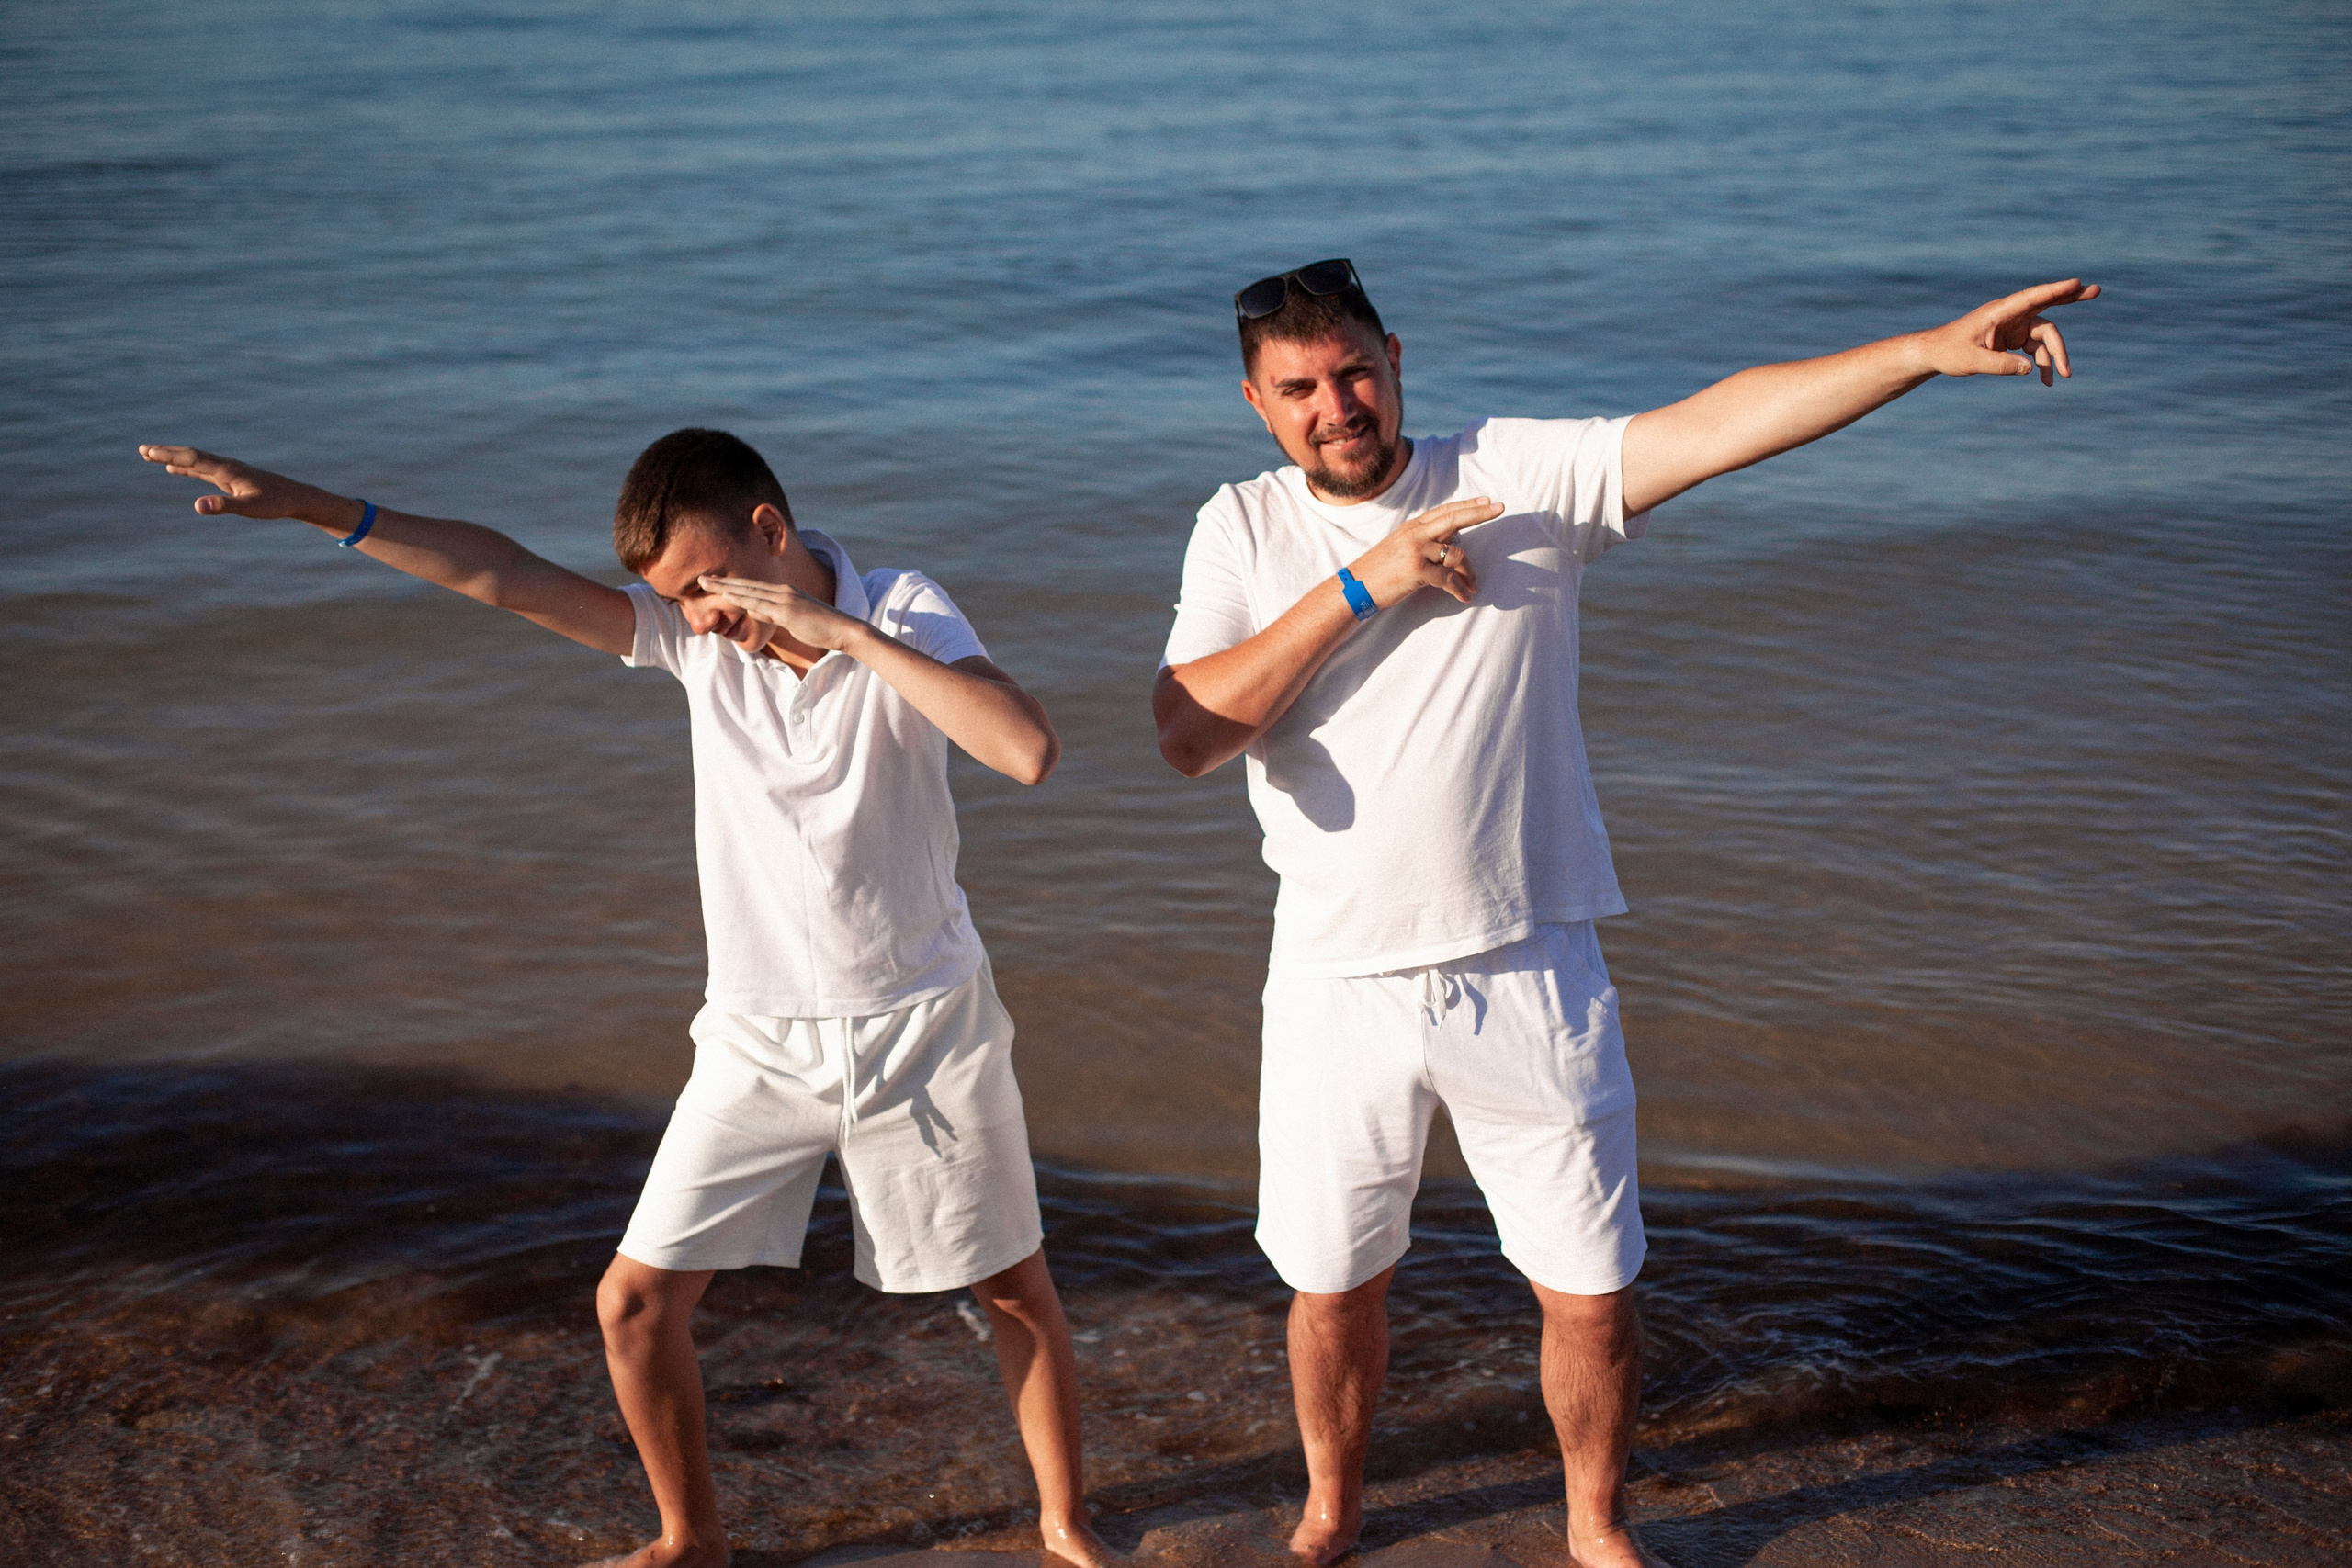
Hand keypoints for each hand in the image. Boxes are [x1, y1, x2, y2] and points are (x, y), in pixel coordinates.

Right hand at [138, 445, 321, 519]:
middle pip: (190, 455)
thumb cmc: (275, 504)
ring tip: (151, 456)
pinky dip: (186, 467)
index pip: (191, 458)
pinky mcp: (231, 477)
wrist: (296, 497)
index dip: (168, 455)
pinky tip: (176, 469)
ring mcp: (227, 471)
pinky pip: (203, 469)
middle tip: (142, 450)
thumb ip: (224, 506)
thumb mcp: (250, 508)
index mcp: (226, 469)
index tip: (147, 451)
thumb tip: (198, 506)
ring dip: (173, 458)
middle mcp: (225, 466)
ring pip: (195, 461)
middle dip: (165, 452)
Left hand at [699, 574, 866, 652]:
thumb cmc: (820, 627)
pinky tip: (728, 596)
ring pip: (750, 592)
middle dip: (722, 582)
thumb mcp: (792, 619)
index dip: (731, 584)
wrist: (844, 630)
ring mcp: (785, 600)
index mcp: (784, 593)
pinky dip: (743, 599)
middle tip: (701, 578)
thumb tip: (754, 610)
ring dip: (726, 587)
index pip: (752, 587)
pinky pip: (761, 605)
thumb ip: (773, 614)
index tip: (714, 582)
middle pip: (746, 585)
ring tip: (706, 584)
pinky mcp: (788, 611)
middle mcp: (783, 592)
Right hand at [1346, 496, 1504, 609]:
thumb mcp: (1400, 548)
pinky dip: (1459, 589)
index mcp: (1412, 527)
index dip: (1467, 505)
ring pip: (1456, 554)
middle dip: (1479, 513)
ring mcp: (1416, 551)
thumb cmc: (1379, 571)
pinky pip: (1448, 578)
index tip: (1487, 502)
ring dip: (1469, 572)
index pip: (1445, 511)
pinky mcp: (1417, 570)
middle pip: (1454, 518)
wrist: (1355, 587)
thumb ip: (1424, 541)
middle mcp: (1415, 534)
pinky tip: (1464, 596)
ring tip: (1473, 585)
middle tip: (1501, 509)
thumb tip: (1450, 541)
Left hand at [1916, 278, 2101, 386]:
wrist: (1935, 354)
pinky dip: (2042, 363)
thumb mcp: (1972, 362)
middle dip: (2070, 298)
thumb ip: (2000, 365)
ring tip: (2063, 376)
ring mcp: (2013, 326)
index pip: (2031, 298)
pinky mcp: (2013, 339)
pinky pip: (2035, 349)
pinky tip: (2046, 380)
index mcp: (1999, 312)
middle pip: (2046, 304)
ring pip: (2043, 336)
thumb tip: (2030, 369)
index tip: (2075, 282)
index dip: (2054, 290)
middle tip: (2097, 290)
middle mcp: (2010, 315)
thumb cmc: (1949, 352)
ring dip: (2055, 355)